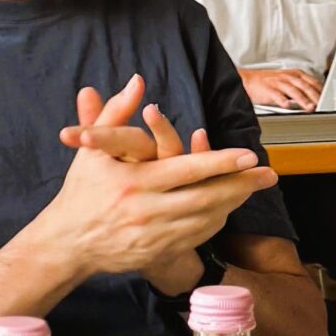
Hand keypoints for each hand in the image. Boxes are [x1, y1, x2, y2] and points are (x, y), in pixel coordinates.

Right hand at [28, 75, 278, 287]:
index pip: (187, 170)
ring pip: (205, 220)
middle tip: (269, 175)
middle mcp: (147, 212)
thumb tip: (137, 82)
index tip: (248, 155)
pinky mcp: (157, 254)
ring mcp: (154, 237)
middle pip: (206, 198)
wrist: (66, 243)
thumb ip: (116, 113)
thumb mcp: (93, 149)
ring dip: (233, 204)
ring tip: (254, 187)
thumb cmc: (81, 191)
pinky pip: (195, 237)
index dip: (220, 162)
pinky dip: (215, 222)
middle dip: (241, 186)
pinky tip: (228, 208)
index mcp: (134, 183)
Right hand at [240, 68, 322, 110]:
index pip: (311, 81)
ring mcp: (278, 83)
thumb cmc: (268, 82)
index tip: (326, 99)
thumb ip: (300, 88)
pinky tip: (287, 105)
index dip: (320, 90)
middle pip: (304, 86)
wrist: (248, 80)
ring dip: (302, 100)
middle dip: (314, 96)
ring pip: (293, 91)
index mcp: (294, 74)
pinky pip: (277, 95)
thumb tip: (314, 98)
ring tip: (309, 107)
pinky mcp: (268, 90)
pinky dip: (282, 100)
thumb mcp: (287, 80)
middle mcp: (287, 77)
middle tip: (320, 105)